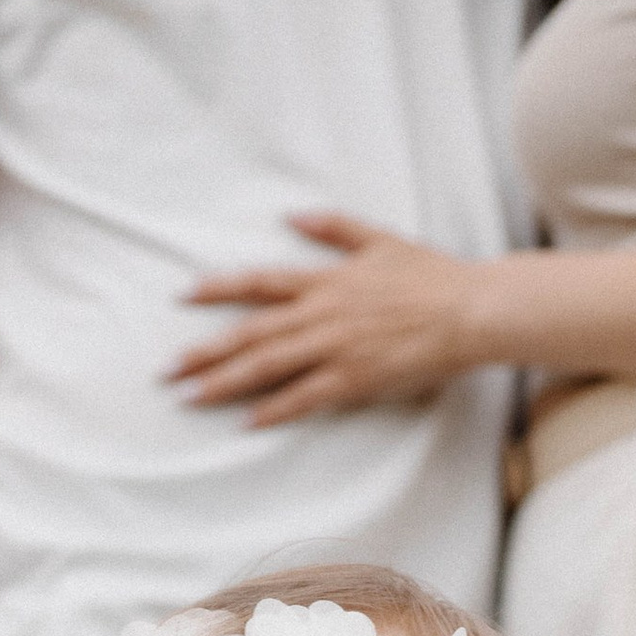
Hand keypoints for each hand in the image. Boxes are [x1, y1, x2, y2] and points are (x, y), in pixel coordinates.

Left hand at [171, 213, 484, 424]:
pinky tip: (246, 421)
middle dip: (204, 351)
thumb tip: (292, 214)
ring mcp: (336, 348)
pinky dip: (275, 409)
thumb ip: (333, 227)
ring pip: (268, 367)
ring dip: (225, 383)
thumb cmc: (430, 276)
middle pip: (250, 332)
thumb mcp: (378, 239)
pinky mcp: (355, 379)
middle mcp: (322, 313)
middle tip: (166, 369)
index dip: (218, 289)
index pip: (259, 282)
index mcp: (325, 280)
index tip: (183, 295)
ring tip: (190, 397)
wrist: (469, 310)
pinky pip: (306, 398)